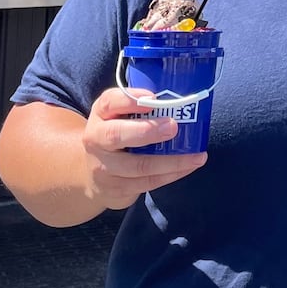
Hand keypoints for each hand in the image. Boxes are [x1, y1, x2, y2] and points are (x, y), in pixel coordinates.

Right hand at [79, 87, 208, 210]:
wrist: (90, 173)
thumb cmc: (116, 132)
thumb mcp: (119, 114)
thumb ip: (140, 106)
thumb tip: (179, 98)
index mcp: (100, 114)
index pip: (110, 102)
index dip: (130, 100)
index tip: (154, 98)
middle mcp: (97, 140)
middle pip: (116, 135)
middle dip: (147, 131)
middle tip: (173, 126)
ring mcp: (104, 168)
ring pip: (138, 165)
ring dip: (171, 161)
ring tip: (196, 155)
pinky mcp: (117, 189)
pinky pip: (147, 183)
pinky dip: (172, 174)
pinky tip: (188, 167)